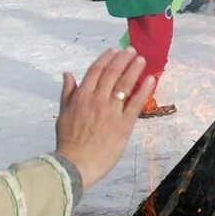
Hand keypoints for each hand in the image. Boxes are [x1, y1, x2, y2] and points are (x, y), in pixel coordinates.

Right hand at [55, 48, 155, 189]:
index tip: (115, 50)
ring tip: (141, 59)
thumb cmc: (68, 141)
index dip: (107, 58)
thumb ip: (68, 92)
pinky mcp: (124, 124)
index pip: (96, 71)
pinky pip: (136, 103)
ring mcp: (111, 111)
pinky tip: (151, 79)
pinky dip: (144, 89)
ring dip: (134, 69)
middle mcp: (97, 100)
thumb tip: (68, 73)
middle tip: (132, 50)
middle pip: (113, 74)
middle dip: (124, 59)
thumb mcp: (63, 114)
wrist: (74, 165)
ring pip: (125, 84)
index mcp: (81, 97)